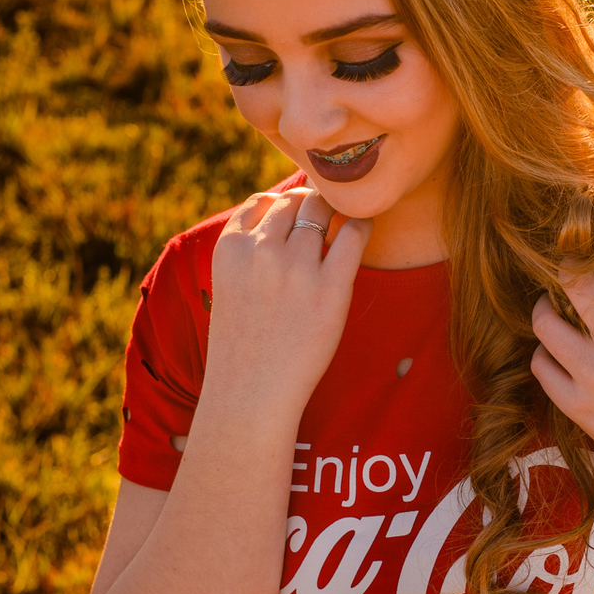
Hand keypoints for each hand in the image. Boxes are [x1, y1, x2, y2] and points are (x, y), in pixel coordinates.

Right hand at [204, 187, 372, 419]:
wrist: (250, 392)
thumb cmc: (244, 342)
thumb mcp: (230, 284)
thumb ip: (250, 248)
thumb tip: (287, 211)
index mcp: (230, 247)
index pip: (262, 201)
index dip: (283, 206)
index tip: (296, 219)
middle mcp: (262, 250)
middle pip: (295, 200)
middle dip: (312, 204)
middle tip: (326, 220)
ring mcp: (296, 268)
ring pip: (322, 211)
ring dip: (335, 213)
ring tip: (343, 224)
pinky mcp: (330, 288)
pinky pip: (354, 234)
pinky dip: (361, 224)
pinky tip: (364, 228)